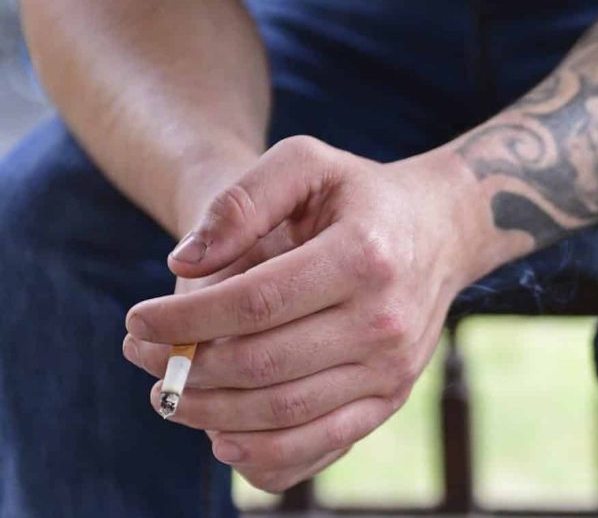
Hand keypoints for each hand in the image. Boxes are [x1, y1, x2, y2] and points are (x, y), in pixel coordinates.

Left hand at [122, 136, 484, 491]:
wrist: (442, 230)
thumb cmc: (361, 195)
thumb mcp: (307, 163)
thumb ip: (242, 200)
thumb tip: (183, 265)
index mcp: (363, 255)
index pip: (255, 302)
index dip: (184, 320)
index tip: (135, 321)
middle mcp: (384, 319)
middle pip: (263, 365)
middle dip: (186, 369)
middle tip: (141, 356)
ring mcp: (393, 366)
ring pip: (283, 413)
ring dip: (210, 413)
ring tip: (168, 392)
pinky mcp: (392, 397)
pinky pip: (321, 444)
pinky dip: (263, 452)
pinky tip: (219, 436)